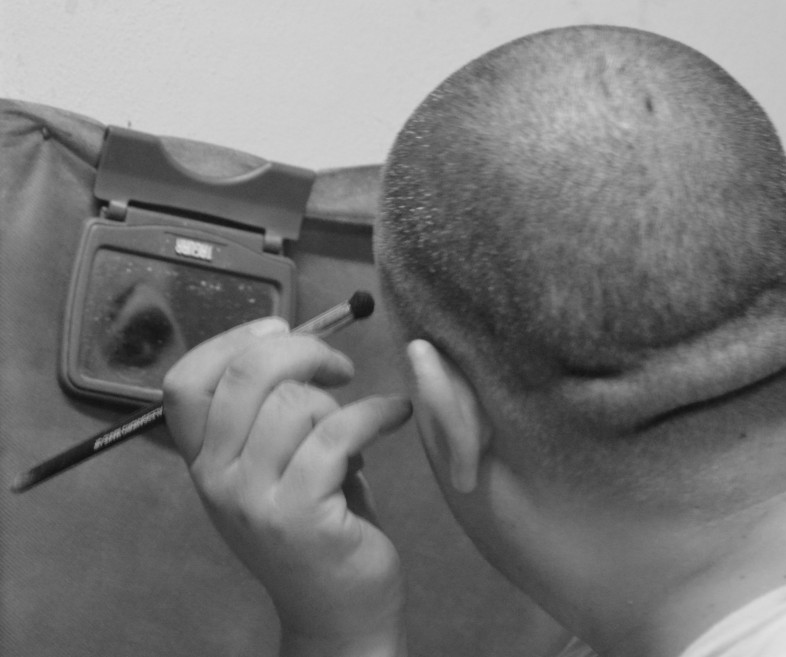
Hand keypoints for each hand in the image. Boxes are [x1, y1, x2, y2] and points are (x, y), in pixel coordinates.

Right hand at [162, 317, 411, 655]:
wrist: (336, 610)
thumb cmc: (316, 524)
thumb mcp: (276, 467)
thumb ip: (269, 414)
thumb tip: (291, 342)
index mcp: (203, 461)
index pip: (185, 382)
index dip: (232, 340)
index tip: (280, 328)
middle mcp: (215, 479)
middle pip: (247, 377)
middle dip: (303, 351)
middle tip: (338, 366)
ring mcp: (253, 500)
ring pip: (296, 404)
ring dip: (339, 400)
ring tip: (359, 420)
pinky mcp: (299, 516)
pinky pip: (337, 433)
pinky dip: (376, 412)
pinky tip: (397, 414)